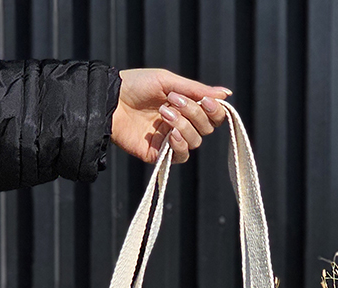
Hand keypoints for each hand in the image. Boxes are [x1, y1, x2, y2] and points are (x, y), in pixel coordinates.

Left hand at [112, 68, 229, 163]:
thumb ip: (197, 90)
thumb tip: (227, 94)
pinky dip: (180, 145)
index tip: (207, 101)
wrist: (110, 100)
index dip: (215, 110)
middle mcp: (181, 124)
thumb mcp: (168, 82)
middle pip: (206, 128)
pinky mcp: (159, 154)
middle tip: (174, 101)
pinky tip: (171, 134)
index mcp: (186, 106)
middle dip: (194, 113)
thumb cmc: (136, 85)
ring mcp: (170, 140)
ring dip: (183, 125)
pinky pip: (181, 156)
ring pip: (195, 141)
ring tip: (163, 112)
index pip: (212, 115)